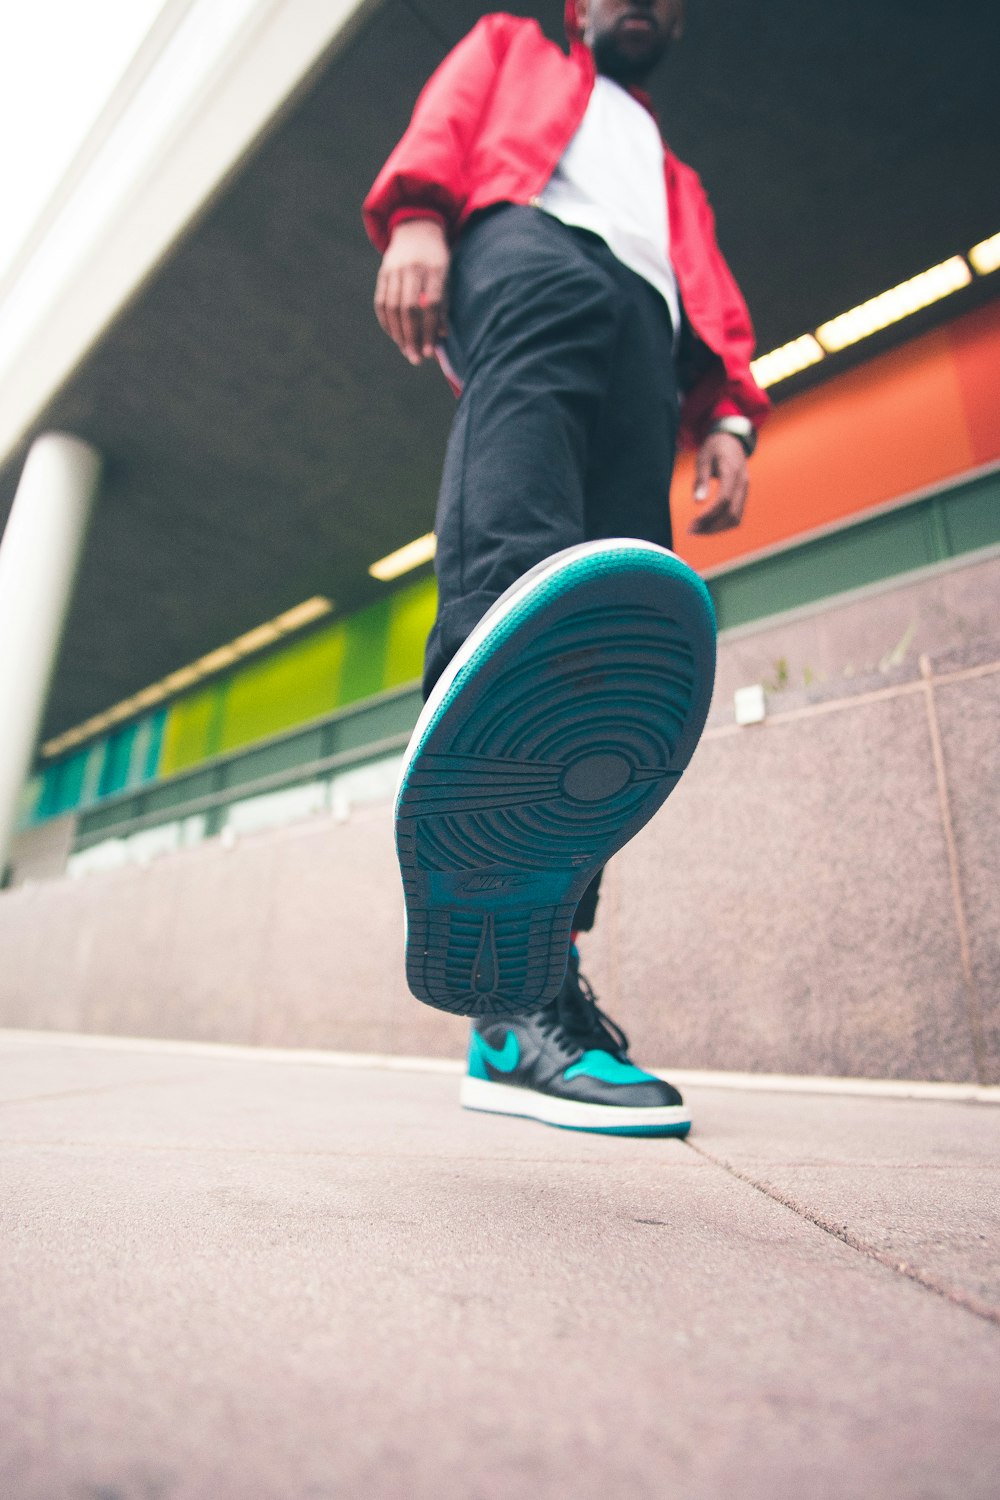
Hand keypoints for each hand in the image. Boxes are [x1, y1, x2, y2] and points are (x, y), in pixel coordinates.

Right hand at [374, 219, 449, 364]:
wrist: (416, 229)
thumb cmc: (438, 260)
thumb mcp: (447, 276)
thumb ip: (444, 304)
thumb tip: (441, 336)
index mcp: (434, 268)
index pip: (431, 303)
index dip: (430, 329)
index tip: (431, 352)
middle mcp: (412, 268)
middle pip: (409, 308)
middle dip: (412, 336)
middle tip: (416, 359)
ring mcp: (394, 270)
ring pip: (393, 307)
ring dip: (398, 334)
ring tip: (407, 351)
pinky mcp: (382, 274)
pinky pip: (381, 303)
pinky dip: (387, 323)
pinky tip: (395, 336)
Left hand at [689, 431, 749, 533]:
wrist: (731, 441)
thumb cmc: (714, 449)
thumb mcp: (703, 459)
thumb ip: (701, 479)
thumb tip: (698, 501)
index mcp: (732, 471)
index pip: (724, 499)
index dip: (709, 514)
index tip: (693, 523)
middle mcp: (742, 483)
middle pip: (731, 513)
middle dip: (711, 526)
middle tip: (691, 531)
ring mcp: (745, 491)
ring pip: (735, 519)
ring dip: (716, 529)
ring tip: (697, 530)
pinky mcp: (743, 496)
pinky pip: (736, 515)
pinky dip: (722, 524)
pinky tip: (707, 525)